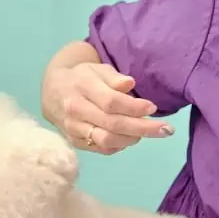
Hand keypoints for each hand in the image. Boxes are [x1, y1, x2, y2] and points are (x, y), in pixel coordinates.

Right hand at [43, 63, 175, 154]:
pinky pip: (102, 149)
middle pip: (112, 124)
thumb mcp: (96, 69)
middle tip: (166, 130)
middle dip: (142, 128)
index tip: (152, 108)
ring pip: (106, 140)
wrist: (52, 93)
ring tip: (149, 132)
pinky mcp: (75, 142)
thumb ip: (113, 77)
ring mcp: (73, 129)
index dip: (133, 107)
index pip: (110, 102)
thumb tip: (129, 84)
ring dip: (132, 139)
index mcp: (81, 87)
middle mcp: (75, 110)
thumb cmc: (81, 78)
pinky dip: (121, 145)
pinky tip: (132, 138)